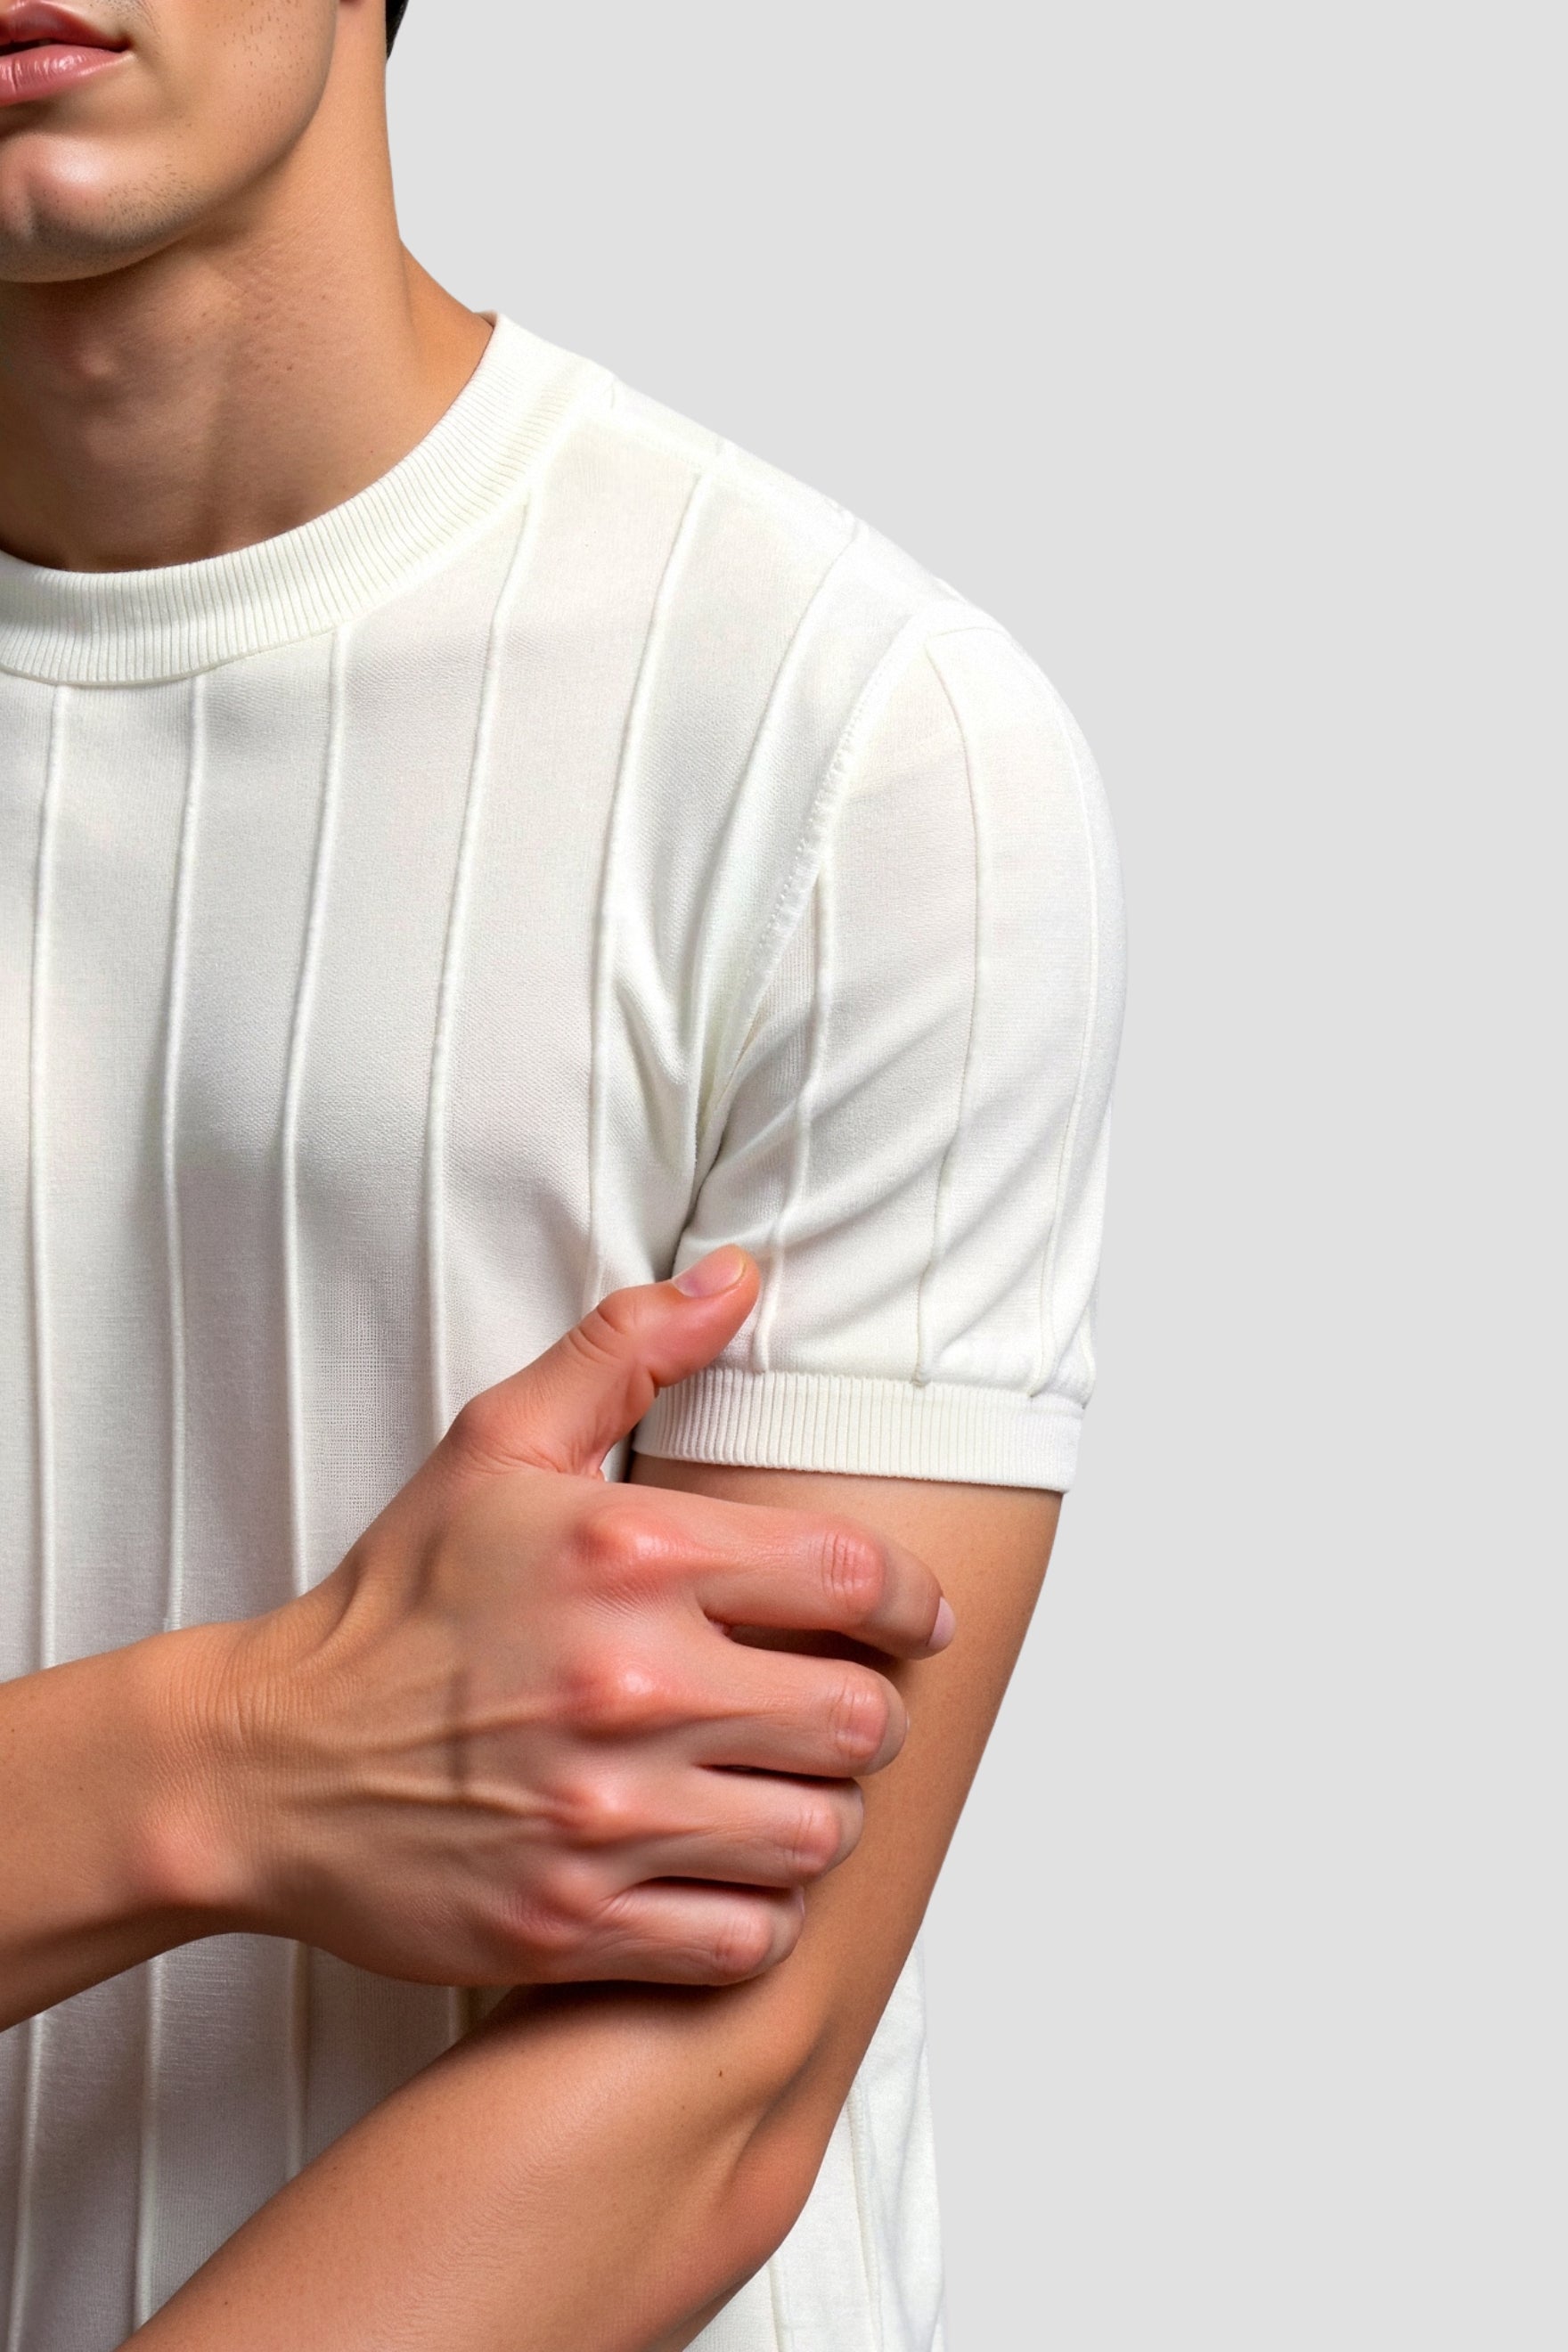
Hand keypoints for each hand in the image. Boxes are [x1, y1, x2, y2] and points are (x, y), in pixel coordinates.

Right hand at [181, 1247, 953, 1988]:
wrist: (267, 1764)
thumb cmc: (399, 1601)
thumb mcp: (496, 1445)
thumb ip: (624, 1352)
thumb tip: (737, 1273)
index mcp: (625, 1555)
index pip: (852, 1576)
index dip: (908, 1600)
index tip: (909, 1619)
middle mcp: (629, 1686)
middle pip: (861, 1720)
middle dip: (869, 1712)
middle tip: (832, 1706)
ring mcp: (602, 1818)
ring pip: (819, 1834)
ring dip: (818, 1809)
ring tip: (778, 1783)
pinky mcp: (574, 1925)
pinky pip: (747, 1938)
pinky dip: (756, 1909)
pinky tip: (722, 1866)